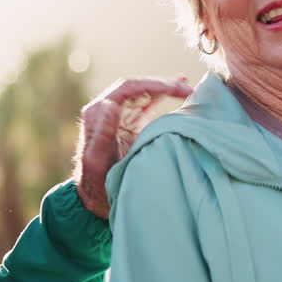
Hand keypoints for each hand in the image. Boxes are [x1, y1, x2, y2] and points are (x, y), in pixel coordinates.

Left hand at [73, 76, 191, 217]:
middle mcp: (106, 108)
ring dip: (165, 88)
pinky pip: (146, 105)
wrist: (94, 197)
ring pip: (144, 94)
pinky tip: (177, 90)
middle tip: (187, 87)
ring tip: (186, 85)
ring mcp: (118, 116)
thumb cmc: (94, 181)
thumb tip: (111, 103)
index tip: (173, 87)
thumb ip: (103, 132)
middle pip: (138, 87)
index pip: (127, 89)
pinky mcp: (128, 124)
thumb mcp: (97, 159)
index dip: (152, 84)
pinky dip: (162, 97)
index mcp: (97, 111)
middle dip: (162, 85)